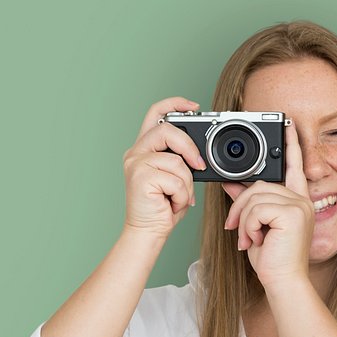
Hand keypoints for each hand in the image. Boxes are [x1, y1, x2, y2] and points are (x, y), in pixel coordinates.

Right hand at [121, 97, 205, 237]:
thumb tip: (201, 154)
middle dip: (190, 148)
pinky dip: (181, 195)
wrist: (148, 232)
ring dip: (186, 184)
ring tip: (177, 197)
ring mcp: (135, 163)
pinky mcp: (140, 177)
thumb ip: (183, 160)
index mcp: (144, 149)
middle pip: (167, 130)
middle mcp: (136, 152)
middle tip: (199, 166)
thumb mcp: (177, 178)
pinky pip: (175, 179)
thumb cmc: (163, 208)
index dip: (174, 104)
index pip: (155, 114)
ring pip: (177, 161)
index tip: (194, 106)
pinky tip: (171, 204)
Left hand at [222, 123, 313, 287]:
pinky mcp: (292, 213)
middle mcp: (301, 200)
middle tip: (235, 230)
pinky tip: (255, 241)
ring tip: (248, 240)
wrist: (283, 281)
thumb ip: (247, 203)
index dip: (290, 146)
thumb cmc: (273, 260)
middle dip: (240, 207)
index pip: (293, 168)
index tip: (287, 125)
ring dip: (243, 220)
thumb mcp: (255, 227)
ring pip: (255, 197)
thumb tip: (230, 183)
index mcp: (296, 201)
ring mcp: (299, 205)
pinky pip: (257, 208)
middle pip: (259, 185)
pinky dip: (248, 226)